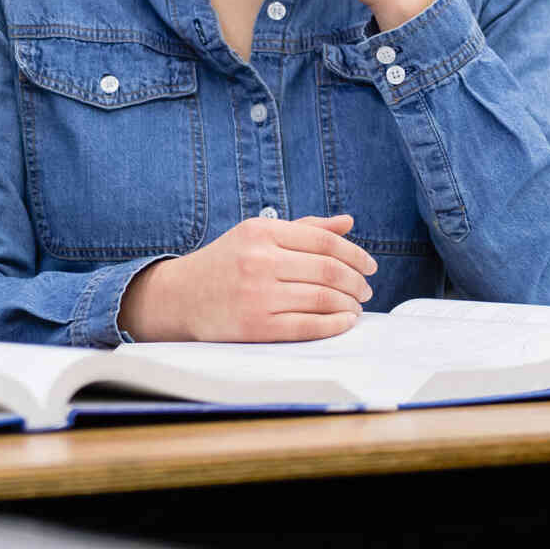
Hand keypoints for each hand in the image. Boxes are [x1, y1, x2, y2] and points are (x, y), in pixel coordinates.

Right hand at [120, 213, 376, 341]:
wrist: (178, 297)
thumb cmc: (225, 263)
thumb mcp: (256, 235)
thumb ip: (303, 229)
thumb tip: (348, 222)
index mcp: (261, 231)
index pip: (323, 240)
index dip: (355, 254)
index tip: (370, 266)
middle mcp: (259, 260)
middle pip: (328, 270)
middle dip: (356, 282)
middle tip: (366, 290)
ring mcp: (257, 294)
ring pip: (323, 298)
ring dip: (349, 304)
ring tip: (356, 307)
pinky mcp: (255, 326)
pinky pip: (308, 326)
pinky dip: (334, 325)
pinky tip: (344, 322)